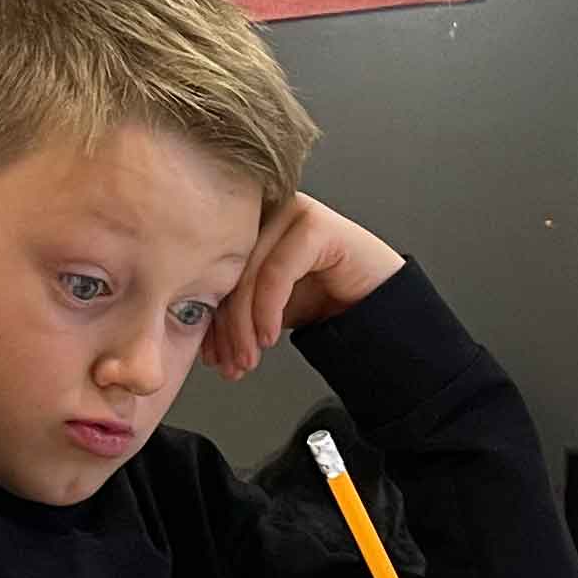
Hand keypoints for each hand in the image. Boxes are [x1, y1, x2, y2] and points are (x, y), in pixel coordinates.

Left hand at [207, 197, 404, 377]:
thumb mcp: (269, 308)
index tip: (210, 356)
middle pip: (229, 273)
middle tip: (228, 364)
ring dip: (244, 326)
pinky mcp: (316, 225)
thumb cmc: (325, 299)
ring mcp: (294, 213)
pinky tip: (268, 337)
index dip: (210, 318)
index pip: (216, 272)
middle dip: (227, 327)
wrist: (379, 306)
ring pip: (250, 274)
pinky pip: (278, 271)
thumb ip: (236, 310)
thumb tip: (197, 336)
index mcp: (251, 225)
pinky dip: (268, 309)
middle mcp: (269, 212)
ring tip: (247, 359)